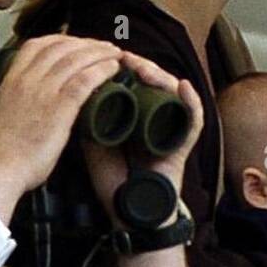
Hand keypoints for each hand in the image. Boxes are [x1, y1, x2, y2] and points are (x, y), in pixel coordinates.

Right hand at [0, 35, 122, 222]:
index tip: (78, 43)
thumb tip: (40, 96)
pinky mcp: (58, 108)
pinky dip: (101, 70)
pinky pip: (84, 80)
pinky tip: (113, 68)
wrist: (0, 170)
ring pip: (76, 59)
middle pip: (61, 47)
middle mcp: (26, 80)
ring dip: (100, 53)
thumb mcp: (7, 111)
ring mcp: (42, 92)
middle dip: (87, 43)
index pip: (37, 44)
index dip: (62, 39)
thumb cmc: (5, 150)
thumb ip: (22, 98)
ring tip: (115, 54)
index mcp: (11, 79)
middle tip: (104, 47)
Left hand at [80, 50, 204, 227]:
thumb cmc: (114, 179)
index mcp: (134, 115)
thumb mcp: (92, 141)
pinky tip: (182, 86)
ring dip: (160, 76)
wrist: (128, 209)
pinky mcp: (183, 142)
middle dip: (140, 66)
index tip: (106, 56)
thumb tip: (74, 92)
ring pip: (173, 92)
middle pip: (154, 82)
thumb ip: (87, 118)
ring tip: (144, 69)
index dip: (123, 66)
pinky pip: (193, 118)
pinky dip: (191, 101)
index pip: (134, 81)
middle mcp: (156, 117)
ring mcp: (171, 127)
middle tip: (124, 58)